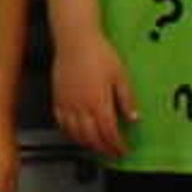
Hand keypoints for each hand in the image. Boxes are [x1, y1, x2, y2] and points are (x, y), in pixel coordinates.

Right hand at [49, 27, 134, 161]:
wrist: (75, 38)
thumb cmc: (98, 52)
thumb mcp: (120, 74)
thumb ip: (127, 99)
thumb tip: (134, 117)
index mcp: (98, 102)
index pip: (109, 133)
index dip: (117, 145)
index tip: (123, 150)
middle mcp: (81, 106)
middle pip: (92, 137)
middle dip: (103, 149)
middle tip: (112, 153)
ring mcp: (67, 103)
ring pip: (75, 133)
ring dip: (87, 144)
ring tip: (96, 146)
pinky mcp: (57, 98)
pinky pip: (61, 122)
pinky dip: (69, 133)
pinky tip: (75, 133)